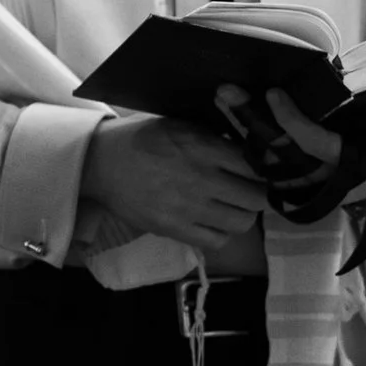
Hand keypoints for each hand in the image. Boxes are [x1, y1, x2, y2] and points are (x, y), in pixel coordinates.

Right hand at [78, 113, 271, 251]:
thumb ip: (215, 135)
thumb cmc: (143, 139)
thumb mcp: (180, 123)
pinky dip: (220, 233)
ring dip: (242, 215)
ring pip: (242, 223)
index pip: (256, 165)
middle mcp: (200, 179)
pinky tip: (212, 221)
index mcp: (202, 148)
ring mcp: (187, 208)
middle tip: (249, 190)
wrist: (102, 163)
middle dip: (258, 194)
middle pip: (257, 198)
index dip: (264, 169)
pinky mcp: (174, 229)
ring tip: (231, 207)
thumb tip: (250, 145)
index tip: (261, 171)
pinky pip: (217, 241)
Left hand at [214, 85, 365, 194]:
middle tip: (225, 92)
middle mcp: (316, 172)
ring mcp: (298, 175)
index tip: (272, 94)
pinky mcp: (286, 172)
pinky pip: (259, 153)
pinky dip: (241, 133)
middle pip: (274, 147)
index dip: (291, 120)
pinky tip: (223, 111)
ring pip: (261, 151)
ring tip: (219, 96)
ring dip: (237, 123)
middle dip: (248, 120)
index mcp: (345, 160)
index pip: (311, 141)